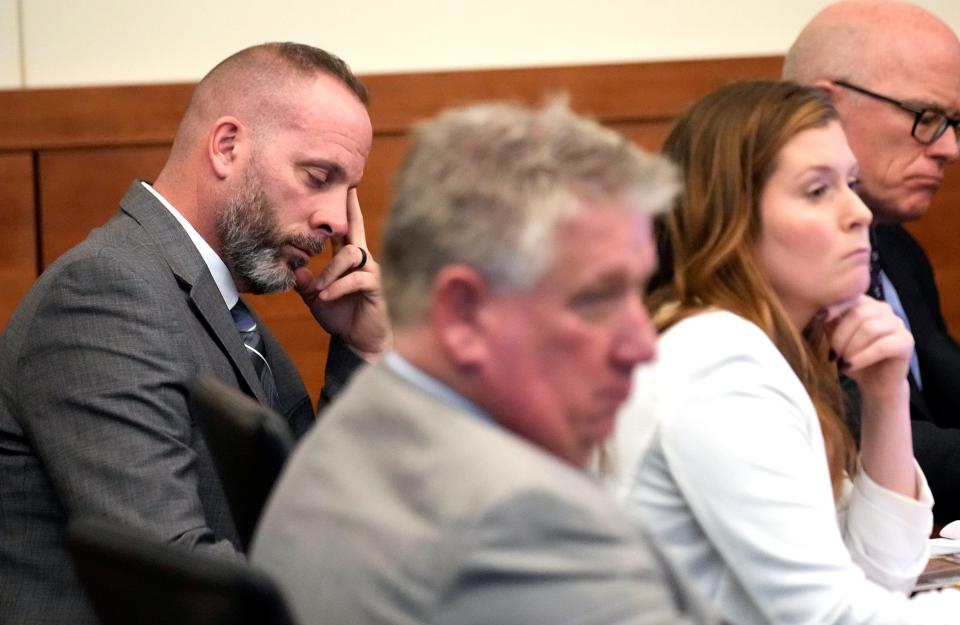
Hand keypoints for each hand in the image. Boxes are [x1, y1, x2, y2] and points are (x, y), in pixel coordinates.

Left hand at [295, 189, 390, 360]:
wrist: (358, 341)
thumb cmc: (340, 316)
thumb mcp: (315, 297)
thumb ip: (304, 282)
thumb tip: (291, 269)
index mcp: (347, 260)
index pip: (345, 230)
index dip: (345, 210)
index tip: (345, 188)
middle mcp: (361, 261)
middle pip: (355, 230)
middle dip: (350, 210)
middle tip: (348, 188)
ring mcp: (369, 272)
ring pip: (349, 255)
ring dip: (330, 271)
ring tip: (319, 290)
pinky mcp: (374, 287)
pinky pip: (356, 278)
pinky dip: (338, 286)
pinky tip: (326, 296)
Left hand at [825, 295, 911, 399]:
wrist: (875, 383)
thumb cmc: (853, 357)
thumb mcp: (836, 337)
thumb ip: (829, 322)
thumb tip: (815, 312)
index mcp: (867, 303)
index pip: (851, 296)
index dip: (835, 307)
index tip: (819, 319)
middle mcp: (885, 309)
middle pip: (859, 314)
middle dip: (841, 336)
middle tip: (832, 354)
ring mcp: (898, 324)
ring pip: (870, 329)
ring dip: (851, 347)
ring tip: (842, 361)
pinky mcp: (906, 342)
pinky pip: (882, 346)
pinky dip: (862, 357)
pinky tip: (850, 366)